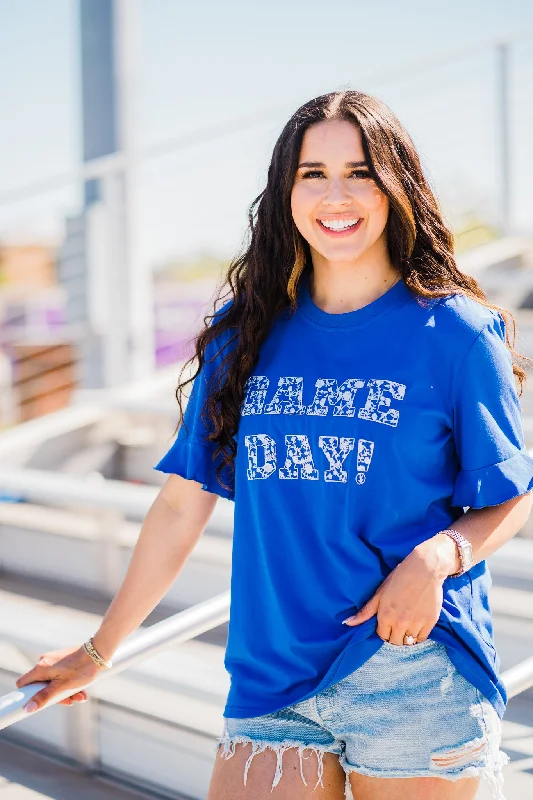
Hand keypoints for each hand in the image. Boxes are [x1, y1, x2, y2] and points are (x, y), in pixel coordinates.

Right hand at [15, 645, 102, 712]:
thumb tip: (28, 708)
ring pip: (53, 682)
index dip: (26, 695)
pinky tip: (81, 690)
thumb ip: (44, 697)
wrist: (98, 652)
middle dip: (55, 696)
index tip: (37, 703)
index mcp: (41, 668)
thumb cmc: (81, 669)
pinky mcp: (62, 659)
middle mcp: (44, 661)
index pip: (23, 683)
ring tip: (80, 695)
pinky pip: (60, 676)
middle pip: (41, 685)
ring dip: (65, 692)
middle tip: (70, 701)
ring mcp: (54, 660)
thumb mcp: (62, 687)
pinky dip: (69, 684)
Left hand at [342, 534, 457, 644]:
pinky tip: (416, 624)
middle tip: (397, 625)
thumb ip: (365, 611)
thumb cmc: (399, 578)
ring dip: (407, 636)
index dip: (384, 630)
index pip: (382, 636)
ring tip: (407, 623)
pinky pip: (422, 638)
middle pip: (395, 642)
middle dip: (395, 636)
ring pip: (409, 642)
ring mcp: (416, 624)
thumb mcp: (380, 593)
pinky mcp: (430, 622)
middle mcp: (400, 623)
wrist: (425, 568)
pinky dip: (419, 634)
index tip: (387, 623)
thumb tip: (347, 623)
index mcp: (385, 616)